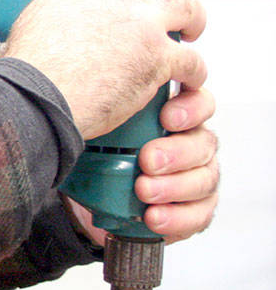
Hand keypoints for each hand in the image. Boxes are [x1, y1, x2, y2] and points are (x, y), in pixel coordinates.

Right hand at [3, 0, 206, 139]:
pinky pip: (192, 61)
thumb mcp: (26, 27)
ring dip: (191, 18)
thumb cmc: (27, 72)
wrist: (37, 98)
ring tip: (190, 28)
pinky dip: (193, 72)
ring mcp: (142, 23)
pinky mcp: (159, 56)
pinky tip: (188, 79)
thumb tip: (36, 32)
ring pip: (186, 5)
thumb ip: (45, 19)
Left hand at [69, 84, 218, 245]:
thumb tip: (110, 73)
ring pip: (206, 178)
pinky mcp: (188, 209)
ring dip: (175, 186)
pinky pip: (200, 214)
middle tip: (148, 160)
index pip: (198, 104)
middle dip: (178, 152)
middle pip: (204, 142)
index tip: (167, 117)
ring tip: (144, 191)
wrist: (82, 193)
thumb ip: (112, 96)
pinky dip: (178, 217)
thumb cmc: (94, 149)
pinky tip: (154, 216)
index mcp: (170, 117)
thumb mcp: (98, 119)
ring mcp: (191, 177)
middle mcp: (186, 144)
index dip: (190, 109)